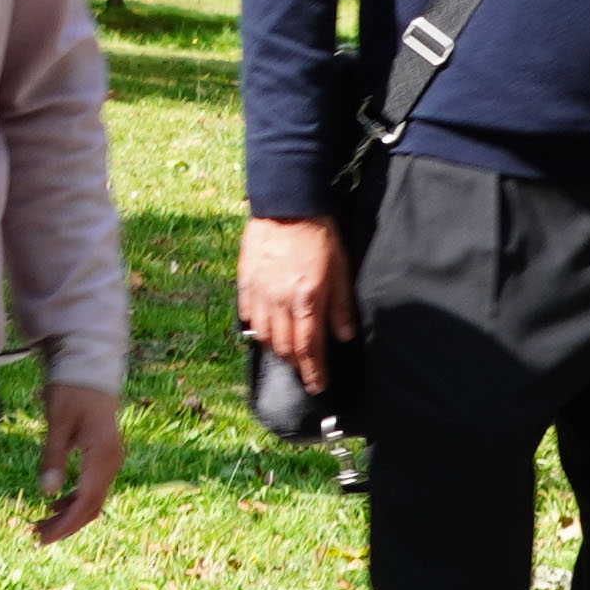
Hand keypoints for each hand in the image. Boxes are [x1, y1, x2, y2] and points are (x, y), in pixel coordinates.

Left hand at [28, 379, 126, 544]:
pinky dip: (74, 500)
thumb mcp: (57, 422)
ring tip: (41, 522)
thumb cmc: (71, 390)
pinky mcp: (104, 456)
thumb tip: (47, 493)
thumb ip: (53, 457)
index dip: (65, 524)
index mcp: (102, 456)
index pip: (85, 502)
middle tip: (36, 535)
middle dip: (65, 524)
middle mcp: (112, 461)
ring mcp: (110, 459)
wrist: (89, 365)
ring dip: (69, 514)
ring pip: (93, 499)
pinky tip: (54, 503)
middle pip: (91, 506)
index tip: (42, 537)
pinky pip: (93, 487)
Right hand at [236, 214, 346, 389]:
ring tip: (288, 352)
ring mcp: (259, 292)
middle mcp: (280, 301)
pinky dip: (257, 329)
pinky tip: (266, 330)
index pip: (309, 349)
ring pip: (264, 336)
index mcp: (307, 299)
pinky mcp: (245, 282)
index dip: (313, 372)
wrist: (287, 204)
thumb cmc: (319, 234)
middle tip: (305, 371)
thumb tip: (344, 337)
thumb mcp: (340, 269)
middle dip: (296, 365)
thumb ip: (340, 306)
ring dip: (277, 349)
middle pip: (285, 347)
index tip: (317, 386)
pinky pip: (248, 316)